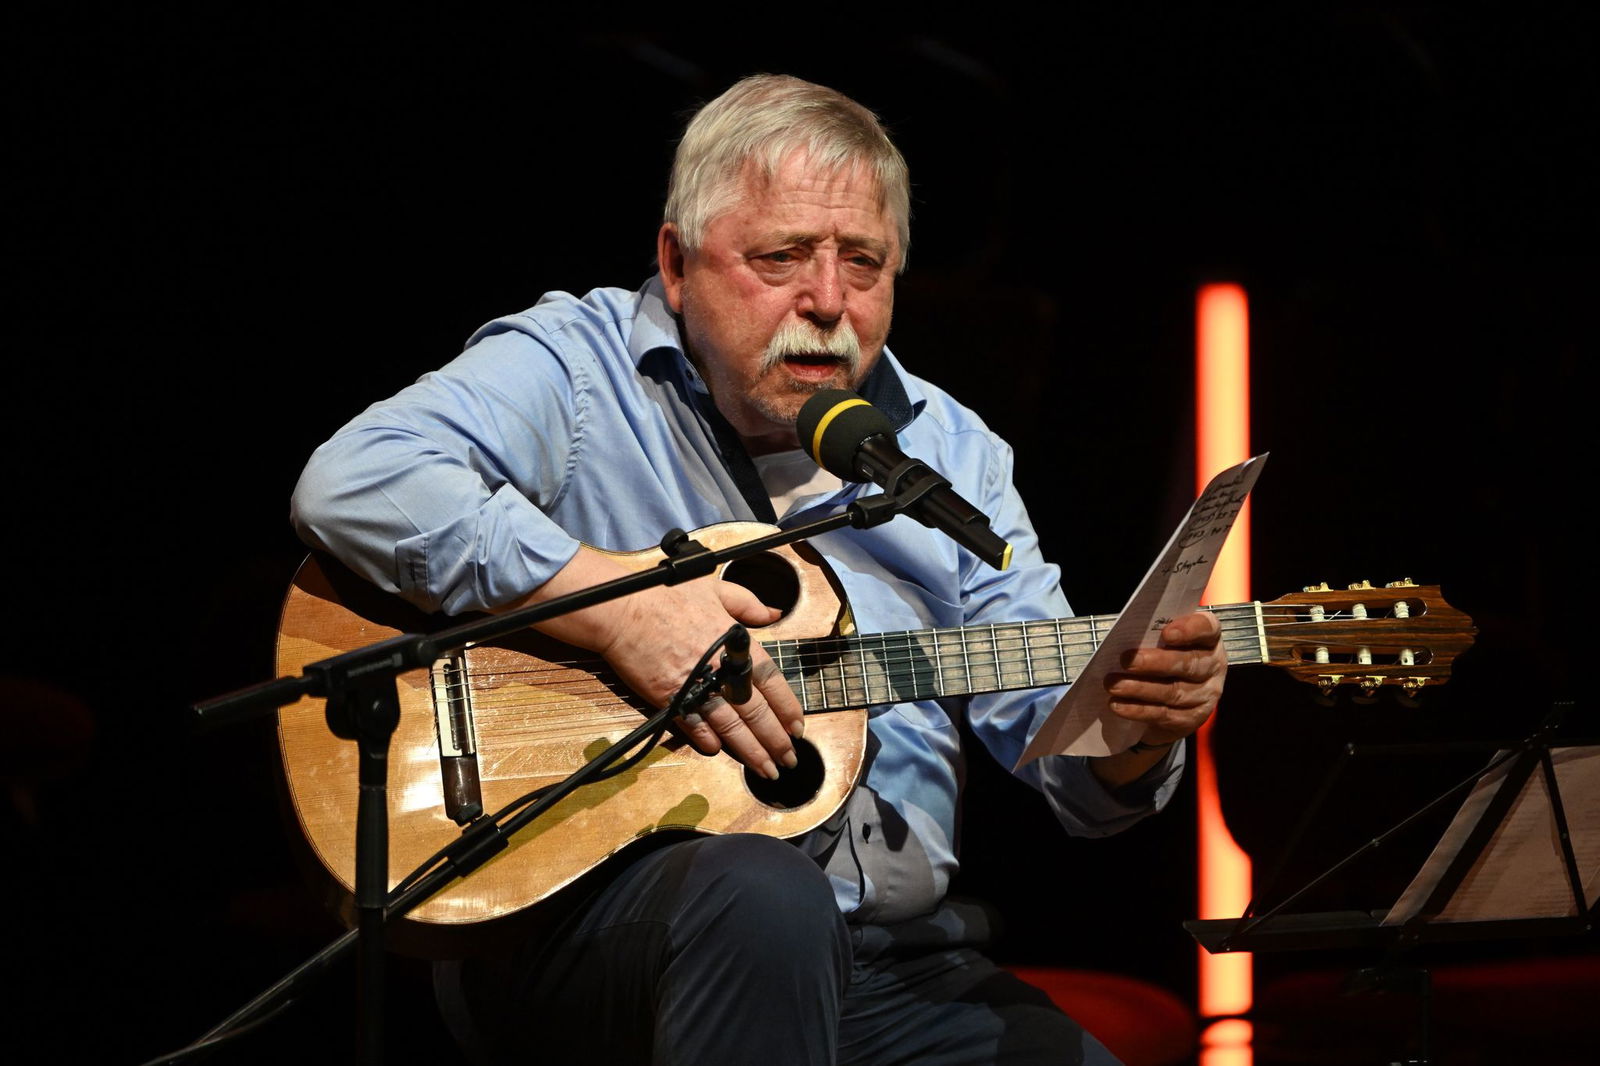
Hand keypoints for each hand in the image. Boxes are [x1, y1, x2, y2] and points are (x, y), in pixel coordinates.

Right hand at [599, 577, 803, 780]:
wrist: (624, 610)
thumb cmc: (668, 595)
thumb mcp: (716, 588)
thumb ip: (747, 604)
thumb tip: (773, 612)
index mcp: (738, 645)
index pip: (773, 683)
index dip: (788, 708)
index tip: (798, 728)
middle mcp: (722, 670)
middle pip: (757, 712)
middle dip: (776, 740)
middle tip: (789, 760)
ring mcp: (697, 687)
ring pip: (731, 727)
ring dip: (750, 751)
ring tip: (765, 770)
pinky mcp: (671, 699)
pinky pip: (694, 726)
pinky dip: (707, 741)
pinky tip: (720, 753)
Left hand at [1103, 610, 1227, 743]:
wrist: (1170, 699)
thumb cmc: (1163, 658)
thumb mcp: (1161, 642)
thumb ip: (1152, 636)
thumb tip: (1125, 636)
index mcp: (1208, 639)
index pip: (1207, 628)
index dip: (1189, 630)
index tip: (1166, 633)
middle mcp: (1212, 665)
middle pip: (1189, 663)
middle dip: (1155, 662)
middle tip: (1126, 660)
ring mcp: (1205, 694)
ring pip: (1173, 692)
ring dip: (1140, 688)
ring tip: (1114, 685)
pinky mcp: (1192, 718)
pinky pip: (1164, 714)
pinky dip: (1138, 710)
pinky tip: (1118, 705)